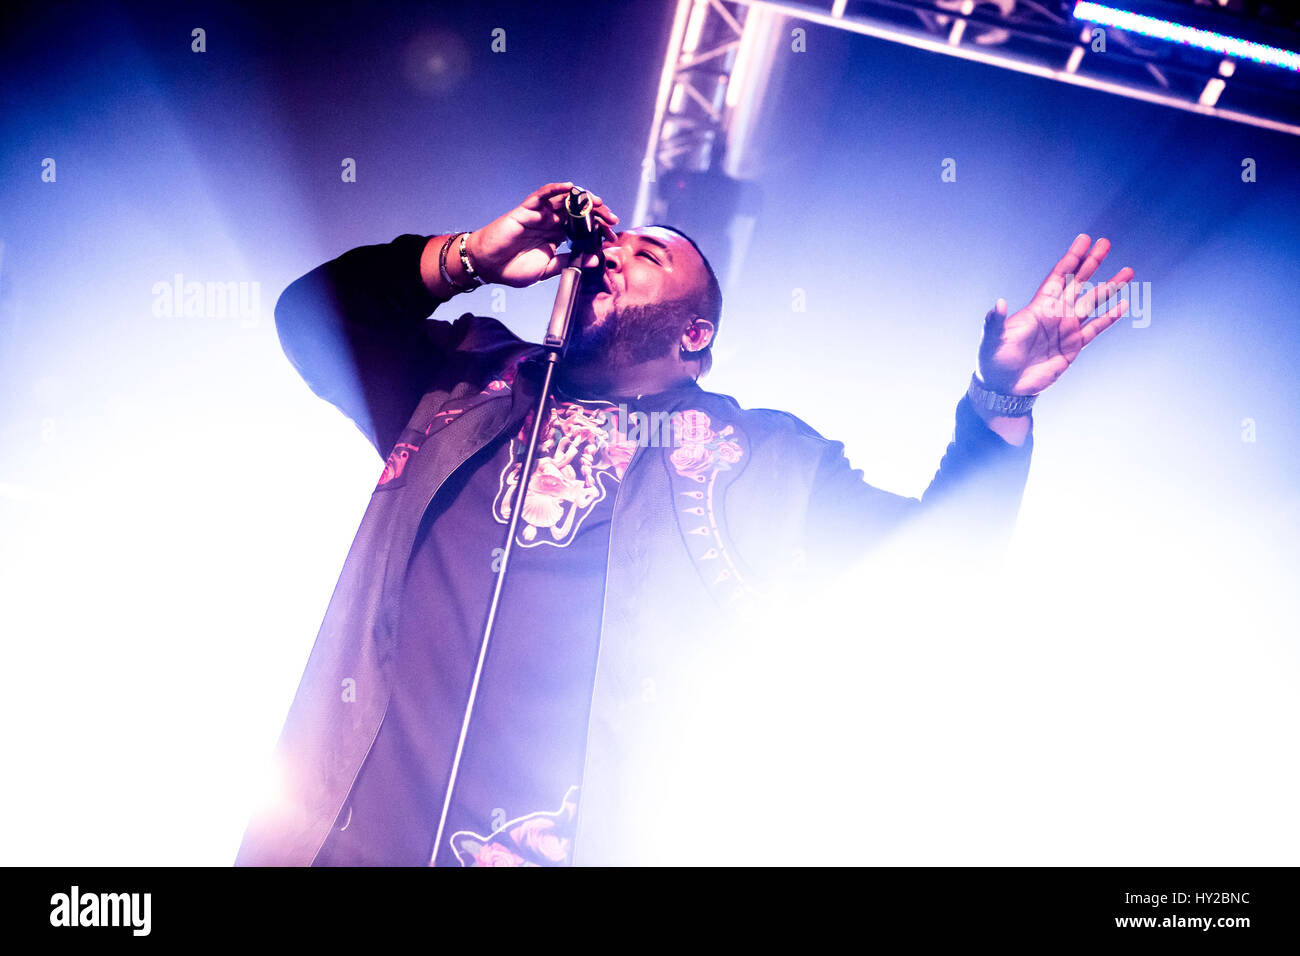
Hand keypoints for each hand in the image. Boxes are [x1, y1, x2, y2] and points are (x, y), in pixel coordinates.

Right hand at [464, 182, 618, 287]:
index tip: (612, 236)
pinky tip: (570, 188)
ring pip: (564, 200)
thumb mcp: (547, 270)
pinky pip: (542, 195)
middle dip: (597, 213)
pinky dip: (556, 189)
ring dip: (582, 198)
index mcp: (557, 236)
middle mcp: (550, 223)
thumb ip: (568, 263)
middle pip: (578, 211)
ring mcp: (539, 214)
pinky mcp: (526, 209)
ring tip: (597, 202)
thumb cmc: (513, 269)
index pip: (583, 228)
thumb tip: (593, 260)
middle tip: (612, 219)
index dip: (598, 230)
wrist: (488, 266)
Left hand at [978, 234, 1133, 394]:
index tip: (1083, 240)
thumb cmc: (993, 362)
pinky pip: (1096, 328)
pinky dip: (1110, 317)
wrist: (1005, 388)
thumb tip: (998, 303)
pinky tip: (1124, 304)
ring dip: (1109, 287)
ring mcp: (1066, 329)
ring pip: (1092, 302)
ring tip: (1128, 272)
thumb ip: (994, 321)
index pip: (1058, 277)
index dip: (1070, 259)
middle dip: (1091, 263)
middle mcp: (1055, 314)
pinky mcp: (1073, 346)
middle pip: (1077, 283)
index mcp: (1038, 308)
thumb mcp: (991, 340)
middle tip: (1105, 243)